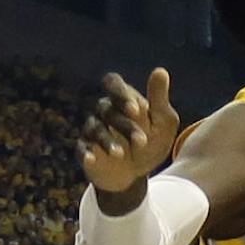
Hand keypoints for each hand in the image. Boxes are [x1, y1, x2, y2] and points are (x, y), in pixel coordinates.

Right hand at [77, 69, 178, 196]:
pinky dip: (85, 154)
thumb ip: (159, 99)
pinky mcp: (85, 151)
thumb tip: (160, 71)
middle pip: (107, 109)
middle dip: (124, 125)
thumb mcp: (163, 123)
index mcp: (122, 98)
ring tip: (120, 155)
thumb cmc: (151, 142)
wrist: (137, 174)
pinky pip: (81, 149)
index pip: (112, 82)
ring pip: (94, 129)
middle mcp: (104, 110)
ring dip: (107, 141)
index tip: (136, 110)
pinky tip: (91, 159)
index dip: (120, 92)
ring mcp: (92, 130)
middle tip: (142, 141)